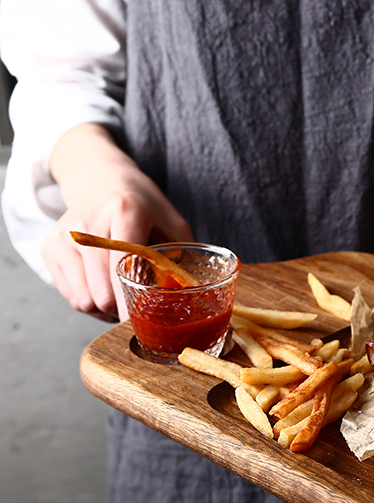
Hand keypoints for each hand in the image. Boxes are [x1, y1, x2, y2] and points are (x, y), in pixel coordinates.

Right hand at [41, 124, 192, 319]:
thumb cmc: (144, 206)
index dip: (131, 301)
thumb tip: (196, 294)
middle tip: (143, 312)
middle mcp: (88, 222)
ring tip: (125, 296)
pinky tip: (106, 290)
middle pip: (103, 291)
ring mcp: (64, 235)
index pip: (123, 266)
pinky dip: (91, 303)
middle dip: (124, 311)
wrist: (100, 178)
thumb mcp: (173, 222)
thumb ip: (184, 255)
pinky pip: (72, 297)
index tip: (139, 324)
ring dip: (108, 310)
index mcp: (125, 211)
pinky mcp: (49, 247)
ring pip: (85, 300)